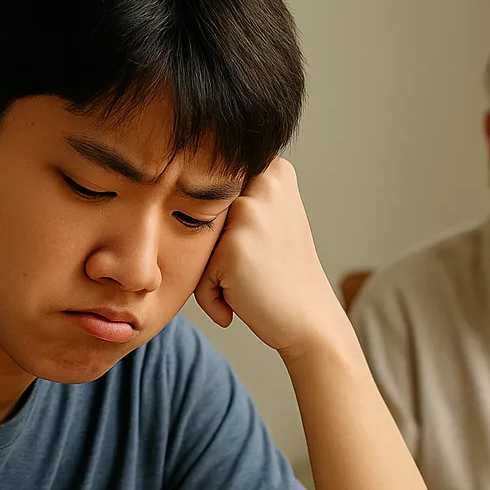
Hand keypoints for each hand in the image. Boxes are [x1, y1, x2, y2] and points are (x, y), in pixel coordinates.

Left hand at [194, 158, 347, 357]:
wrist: (308, 319)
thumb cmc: (282, 274)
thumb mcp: (274, 218)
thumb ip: (239, 197)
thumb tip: (182, 185)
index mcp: (275, 170)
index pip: (216, 192)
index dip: (227, 229)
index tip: (259, 246)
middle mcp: (264, 183)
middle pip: (203, 216)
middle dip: (217, 250)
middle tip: (256, 267)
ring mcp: (248, 212)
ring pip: (198, 243)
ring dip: (213, 270)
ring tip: (247, 281)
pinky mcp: (232, 245)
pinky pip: (198, 274)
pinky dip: (211, 294)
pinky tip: (243, 297)